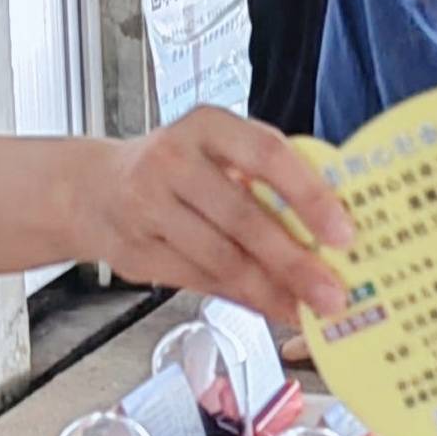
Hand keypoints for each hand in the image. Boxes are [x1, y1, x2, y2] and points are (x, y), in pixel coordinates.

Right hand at [75, 107, 355, 319]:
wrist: (94, 188)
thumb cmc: (177, 168)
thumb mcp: (216, 150)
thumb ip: (265, 177)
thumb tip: (330, 229)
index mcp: (207, 125)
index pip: (267, 153)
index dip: (308, 194)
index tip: (343, 232)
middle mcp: (173, 159)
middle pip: (243, 216)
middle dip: (294, 261)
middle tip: (332, 293)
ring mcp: (148, 205)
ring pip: (220, 258)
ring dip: (270, 291)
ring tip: (306, 310)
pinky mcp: (136, 248)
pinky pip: (199, 280)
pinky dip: (241, 298)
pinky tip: (269, 306)